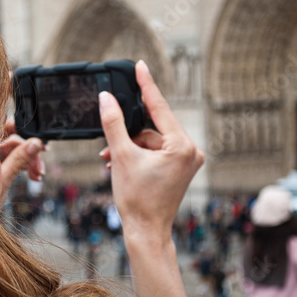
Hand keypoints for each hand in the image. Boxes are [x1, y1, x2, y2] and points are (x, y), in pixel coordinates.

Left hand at [0, 119, 45, 205]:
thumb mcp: (3, 181)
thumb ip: (19, 159)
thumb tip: (36, 143)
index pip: (7, 126)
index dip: (25, 133)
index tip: (41, 146)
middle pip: (13, 137)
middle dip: (30, 151)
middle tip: (41, 167)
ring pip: (14, 148)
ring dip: (28, 160)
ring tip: (37, 176)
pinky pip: (9, 157)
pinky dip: (21, 164)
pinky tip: (31, 176)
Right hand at [98, 61, 203, 239]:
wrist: (146, 231)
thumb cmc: (137, 200)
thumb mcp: (122, 156)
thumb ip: (114, 123)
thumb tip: (106, 98)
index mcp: (182, 146)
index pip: (160, 107)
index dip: (147, 84)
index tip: (141, 65)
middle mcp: (190, 151)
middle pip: (153, 127)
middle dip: (128, 133)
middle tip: (109, 144)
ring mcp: (186, 160)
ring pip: (151, 140)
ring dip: (129, 147)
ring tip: (111, 160)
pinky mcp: (179, 168)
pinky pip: (155, 151)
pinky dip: (137, 154)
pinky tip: (120, 164)